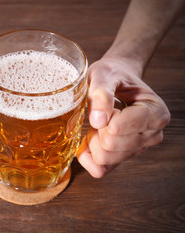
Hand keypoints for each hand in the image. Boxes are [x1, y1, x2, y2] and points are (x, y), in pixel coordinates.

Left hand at [76, 57, 170, 177]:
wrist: (116, 80)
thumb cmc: (112, 75)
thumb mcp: (103, 74)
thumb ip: (101, 94)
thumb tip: (98, 121)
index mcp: (155, 112)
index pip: (117, 130)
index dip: (102, 117)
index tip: (107, 103)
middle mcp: (153, 134)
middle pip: (109, 148)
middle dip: (96, 130)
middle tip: (101, 113)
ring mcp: (139, 149)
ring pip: (104, 160)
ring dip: (93, 141)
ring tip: (100, 122)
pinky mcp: (125, 157)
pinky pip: (100, 170)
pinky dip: (88, 156)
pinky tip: (91, 137)